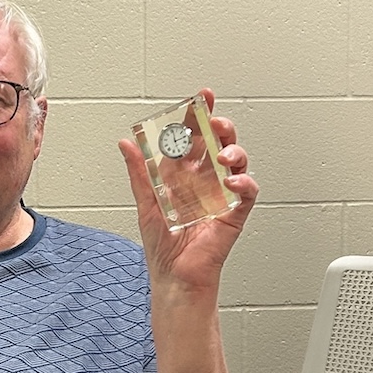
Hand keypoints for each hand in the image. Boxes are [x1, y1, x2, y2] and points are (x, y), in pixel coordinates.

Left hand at [119, 88, 258, 292]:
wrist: (174, 275)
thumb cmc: (162, 244)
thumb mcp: (145, 201)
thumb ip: (139, 171)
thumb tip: (126, 143)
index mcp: (184, 175)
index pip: (194, 139)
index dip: (199, 117)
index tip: (201, 97)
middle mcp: (205, 181)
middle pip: (219, 144)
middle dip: (220, 128)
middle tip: (214, 121)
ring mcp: (222, 195)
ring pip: (237, 161)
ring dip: (233, 151)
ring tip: (222, 154)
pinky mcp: (234, 212)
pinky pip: (246, 191)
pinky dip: (243, 181)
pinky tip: (230, 179)